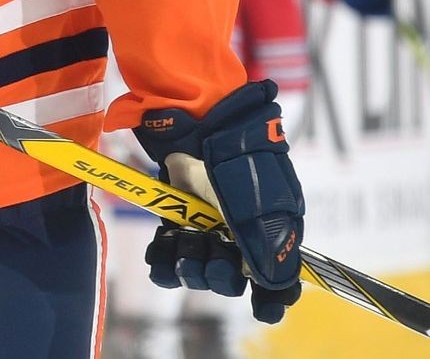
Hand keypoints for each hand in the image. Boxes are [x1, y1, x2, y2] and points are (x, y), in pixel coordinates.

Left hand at [134, 80, 304, 324]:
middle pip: (230, 277)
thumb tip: (273, 288)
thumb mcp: (262, 211)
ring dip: (190, 265)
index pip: (275, 278)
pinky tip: (162, 254)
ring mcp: (204, 223)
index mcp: (270, 231)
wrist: (200, 127)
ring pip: (196, 268)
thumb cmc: (239, 168)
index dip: (271, 299)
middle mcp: (237, 232)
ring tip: (187, 246)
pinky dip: (163, 259)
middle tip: (213, 255)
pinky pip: (167, 253)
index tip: (263, 310)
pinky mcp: (175, 214)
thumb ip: (270, 254)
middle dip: (220, 275)